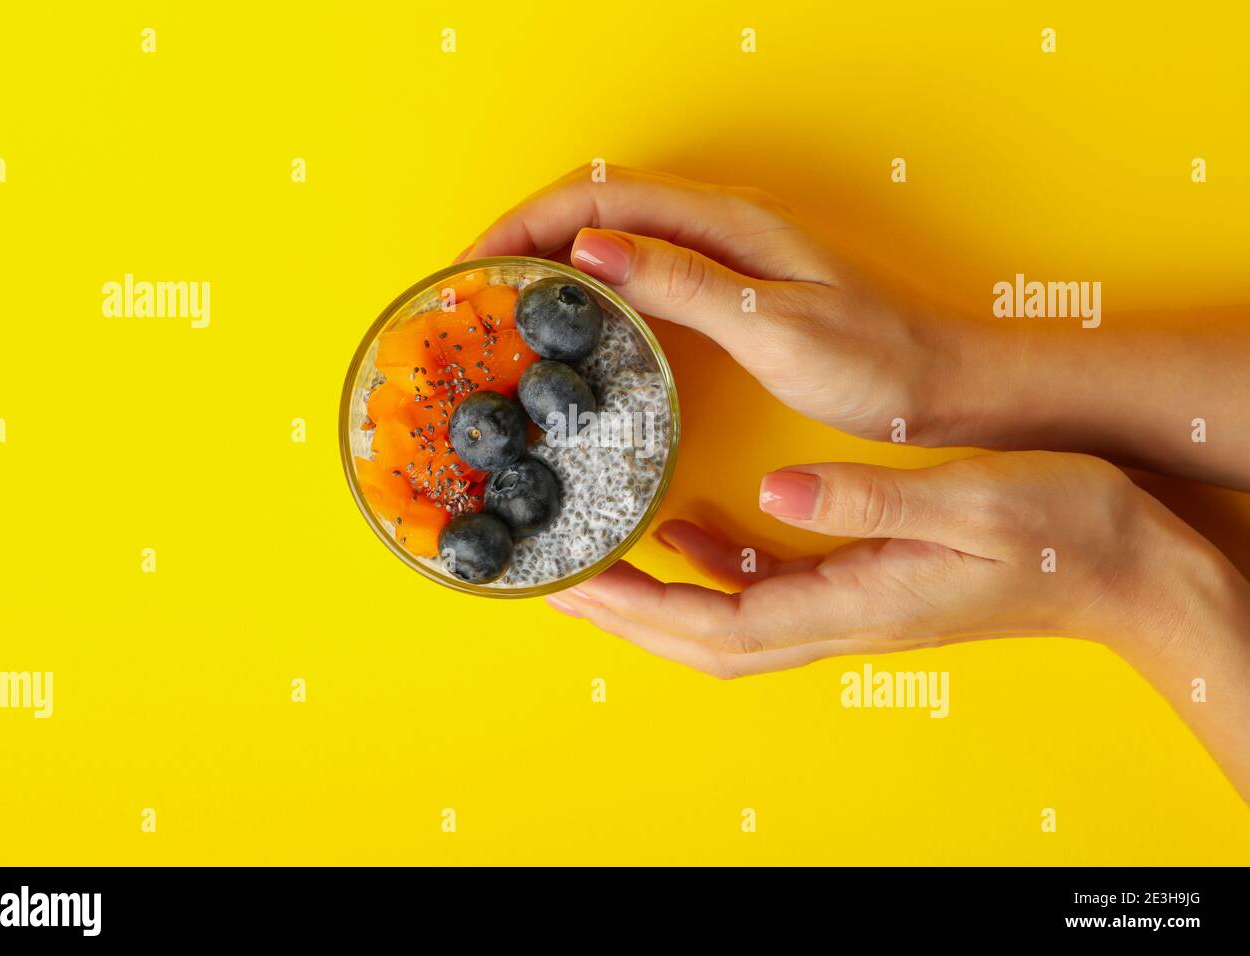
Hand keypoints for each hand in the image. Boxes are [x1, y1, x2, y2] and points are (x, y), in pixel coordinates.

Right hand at [464, 165, 1249, 489]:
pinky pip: (642, 281)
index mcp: (724, 226)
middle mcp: (719, 232)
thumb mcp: (774, 325)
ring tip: (504, 315)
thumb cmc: (875, 362)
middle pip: (596, 212)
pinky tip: (577, 339)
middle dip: (525, 242)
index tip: (472, 266)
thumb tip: (587, 251)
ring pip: (615, 245)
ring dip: (554, 269)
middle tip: (472, 296)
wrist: (945, 388)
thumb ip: (683, 284)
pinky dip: (594, 300)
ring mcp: (724, 264)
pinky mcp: (731, 299)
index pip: (599, 198)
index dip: (527, 224)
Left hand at [548, 450, 1249, 798]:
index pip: (723, 626)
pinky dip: (713, 572)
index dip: (644, 612)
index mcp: (856, 604)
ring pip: (729, 626)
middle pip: (708, 643)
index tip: (580, 586)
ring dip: (658, 605)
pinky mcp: (861, 590)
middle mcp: (842, 622)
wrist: (1118, 566)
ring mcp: (850, 612)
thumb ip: (866, 503)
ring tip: (599, 570)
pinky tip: (687, 534)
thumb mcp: (964, 501)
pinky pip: (767, 593)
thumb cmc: (1055, 529)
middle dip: (628, 621)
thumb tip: (774, 494)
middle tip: (558, 586)